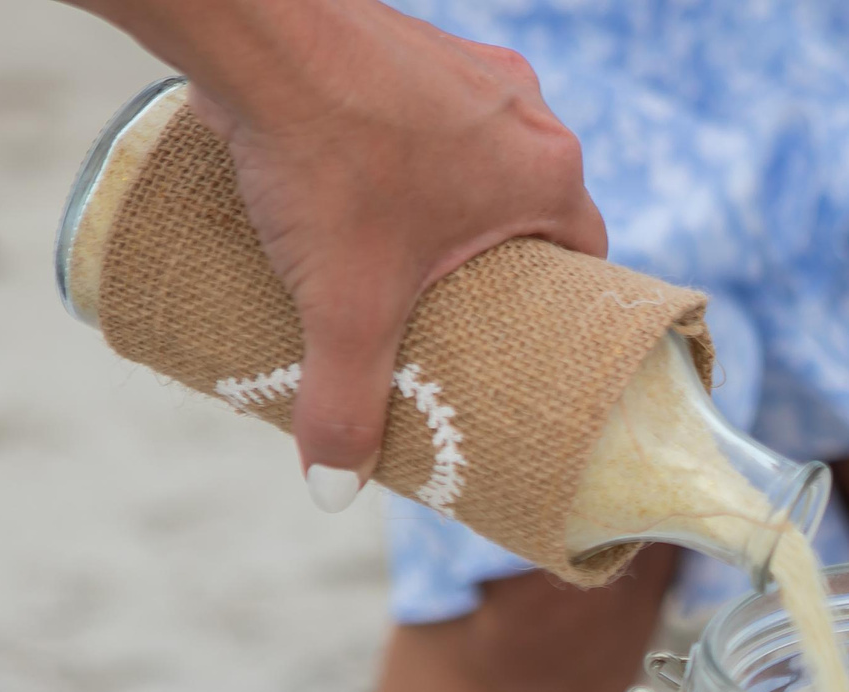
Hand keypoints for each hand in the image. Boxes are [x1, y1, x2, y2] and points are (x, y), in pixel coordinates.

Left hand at [174, 1, 604, 506]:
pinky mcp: (411, 40)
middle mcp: (528, 111)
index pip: (590, 255)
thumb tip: (333, 488)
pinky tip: (357, 172)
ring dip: (450, 198)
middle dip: (499, 257)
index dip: (566, 306)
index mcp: (548, 174)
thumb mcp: (345, 303)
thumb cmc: (326, 156)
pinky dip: (406, 145)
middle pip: (533, 205)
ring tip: (398, 246)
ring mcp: (471, 68)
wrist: (258, 31)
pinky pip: (429, 109)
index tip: (530, 339)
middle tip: (454, 307)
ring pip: (481, 152)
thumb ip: (345, 401)